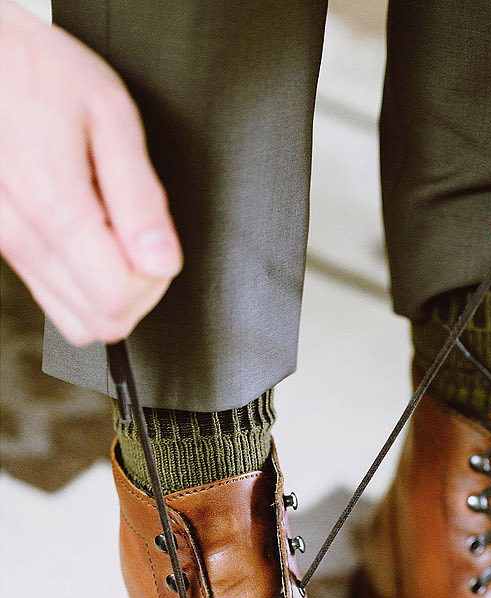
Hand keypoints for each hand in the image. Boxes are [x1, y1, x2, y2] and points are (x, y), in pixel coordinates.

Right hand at [0, 1, 179, 344]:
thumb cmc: (41, 72)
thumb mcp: (110, 116)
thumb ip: (139, 196)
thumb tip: (161, 262)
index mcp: (50, 201)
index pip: (116, 298)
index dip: (153, 281)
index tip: (157, 244)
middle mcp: (15, 230)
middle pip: (98, 318)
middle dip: (137, 289)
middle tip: (142, 238)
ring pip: (72, 315)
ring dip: (109, 287)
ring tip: (115, 230)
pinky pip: (48, 292)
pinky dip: (80, 278)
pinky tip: (87, 232)